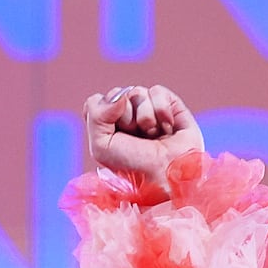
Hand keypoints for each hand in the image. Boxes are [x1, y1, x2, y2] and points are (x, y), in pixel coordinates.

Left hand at [83, 85, 204, 193]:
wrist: (169, 176)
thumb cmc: (134, 167)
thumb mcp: (101, 147)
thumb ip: (96, 114)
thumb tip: (120, 93)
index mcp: (108, 127)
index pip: (96, 102)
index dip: (103, 114)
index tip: (113, 135)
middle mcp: (128, 116)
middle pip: (116, 94)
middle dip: (125, 118)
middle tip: (136, 139)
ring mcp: (149, 110)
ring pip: (137, 92)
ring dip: (144, 117)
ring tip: (153, 136)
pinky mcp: (170, 106)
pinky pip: (157, 91)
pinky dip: (161, 109)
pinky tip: (167, 128)